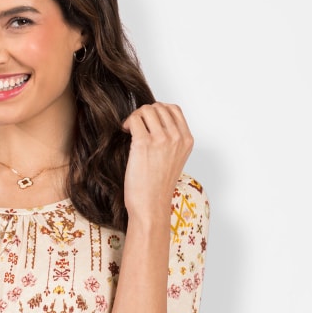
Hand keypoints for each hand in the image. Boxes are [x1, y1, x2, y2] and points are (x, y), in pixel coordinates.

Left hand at [122, 103, 193, 225]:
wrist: (151, 206)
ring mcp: (161, 139)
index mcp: (187, 141)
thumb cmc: (158, 187)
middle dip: (145, 113)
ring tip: (130, 129)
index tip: (148, 121)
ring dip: (136, 116)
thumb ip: (171, 140)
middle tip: (136, 126)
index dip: (158, 111)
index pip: (174, 109)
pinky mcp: (144, 143)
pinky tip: (125, 131)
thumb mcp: (174, 160)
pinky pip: (135, 120)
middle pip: (159, 107)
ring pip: (146, 110)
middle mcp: (177, 138)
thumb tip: (154, 121)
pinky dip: (128, 122)